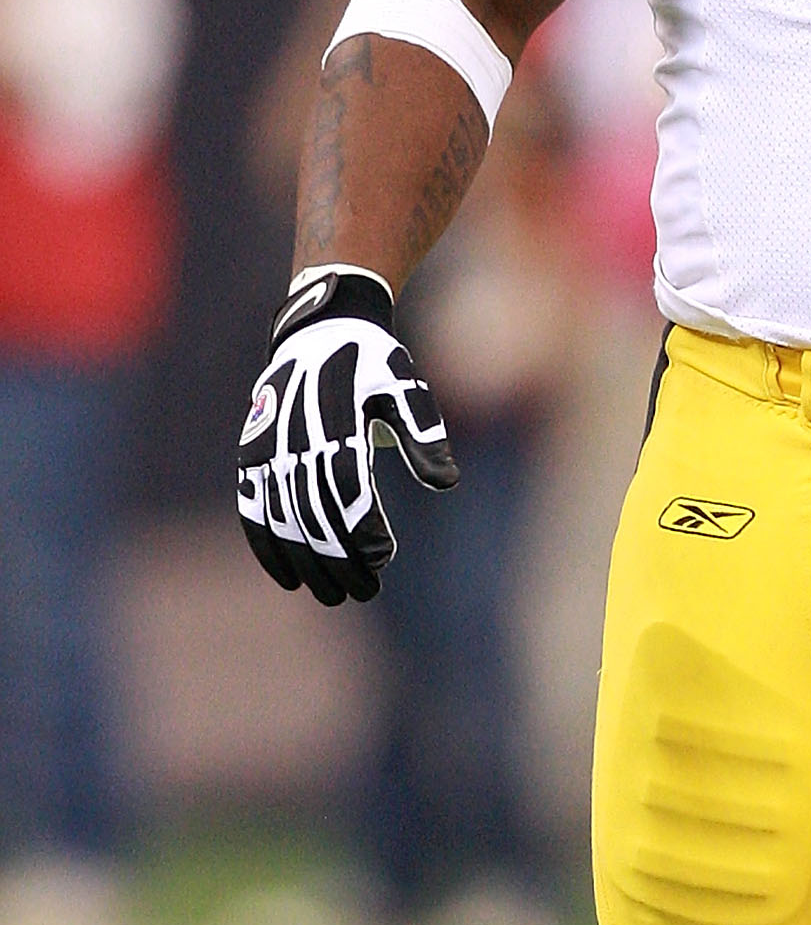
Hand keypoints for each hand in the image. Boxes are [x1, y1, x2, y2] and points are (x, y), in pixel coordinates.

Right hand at [236, 264, 456, 605]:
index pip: (345, 484)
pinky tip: (289, 579)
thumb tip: (445, 482)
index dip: (361, 526)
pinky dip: (267, 546)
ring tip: (334, 593)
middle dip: (338, 558)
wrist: (318, 330)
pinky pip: (252, 508)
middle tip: (365, 592)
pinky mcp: (250, 456)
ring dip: (307, 561)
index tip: (383, 560)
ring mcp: (266, 446)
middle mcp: (293, 434)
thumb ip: (424, 434)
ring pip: (281, 517)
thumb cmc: (374, 364)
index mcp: (334, 416)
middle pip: (313, 510)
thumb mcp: (405, 388)